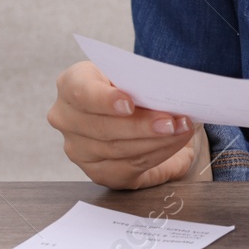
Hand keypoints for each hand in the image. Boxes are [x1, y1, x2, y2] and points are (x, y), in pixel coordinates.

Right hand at [47, 60, 197, 188]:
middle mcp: (67, 118)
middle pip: (102, 127)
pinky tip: (175, 143)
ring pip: (117, 149)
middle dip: (142, 125)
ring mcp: (78, 149)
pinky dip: (158, 153)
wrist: (136, 112)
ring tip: (181, 129)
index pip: (81, 92)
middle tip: (172, 121)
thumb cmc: (133, 87)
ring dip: (156, 141)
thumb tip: (170, 90)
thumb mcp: (134, 76)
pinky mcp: (98, 172)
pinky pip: (129, 166)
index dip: (104, 100)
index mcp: (71, 84)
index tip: (130, 103)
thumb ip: (142, 81)